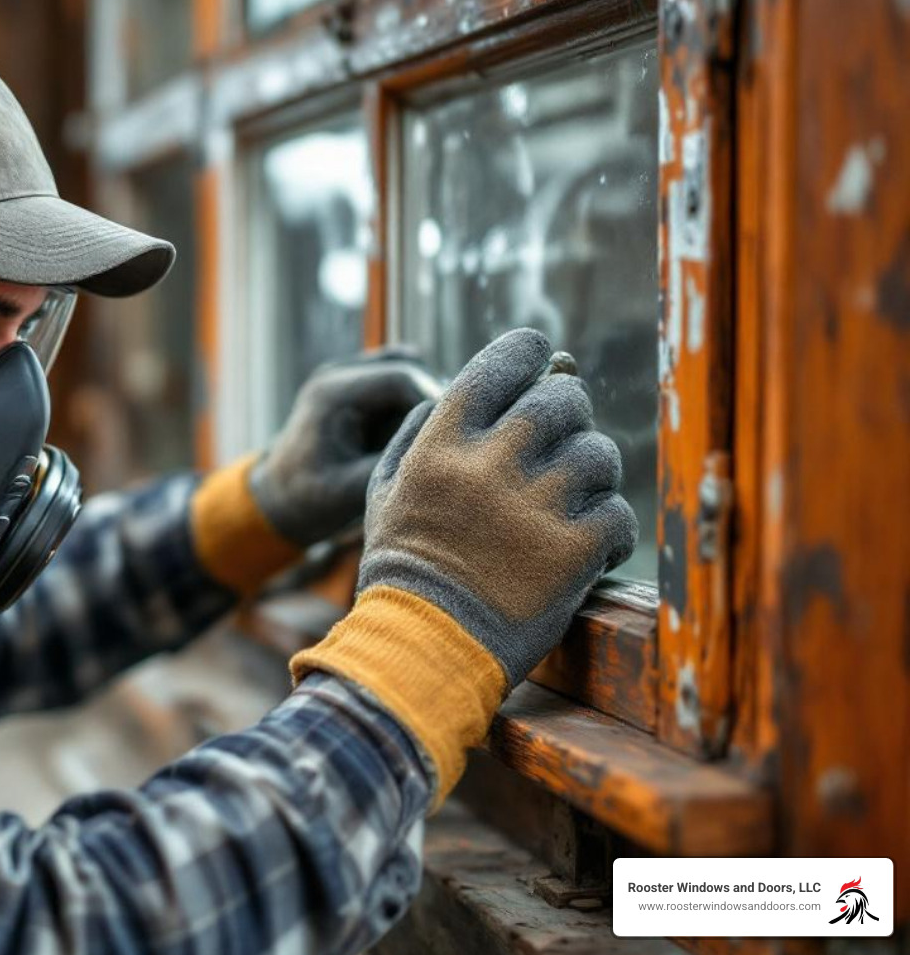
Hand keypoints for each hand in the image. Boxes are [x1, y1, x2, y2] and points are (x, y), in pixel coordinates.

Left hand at [249, 349, 437, 546]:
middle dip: (431, 401)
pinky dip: (412, 401)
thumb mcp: (347, 492)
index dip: (435, 401)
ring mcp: (347, 374)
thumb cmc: (307, 498)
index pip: (401, 377)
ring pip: (408, 368)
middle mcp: (339, 374)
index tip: (454, 434)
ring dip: (422, 400)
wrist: (279, 496)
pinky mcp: (358, 385)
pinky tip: (414, 432)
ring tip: (425, 438)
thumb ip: (391, 466)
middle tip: (445, 438)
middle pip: (408, 367)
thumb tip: (440, 451)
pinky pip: (400, 379)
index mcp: (332, 393)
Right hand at [359, 328, 636, 686]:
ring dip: (594, 472)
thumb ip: (420, 432)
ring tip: (575, 499)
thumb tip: (468, 385)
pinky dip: (609, 529)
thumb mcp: (385, 489)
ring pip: (599, 453)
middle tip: (562, 440)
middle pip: (563, 399)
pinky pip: (617, 513)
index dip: (531, 353)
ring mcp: (534, 508)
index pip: (502, 364)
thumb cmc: (405, 567)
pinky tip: (587, 547)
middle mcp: (488, 467)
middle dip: (569, 414)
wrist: (424, 648)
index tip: (543, 362)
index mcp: (441, 446)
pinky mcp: (572, 552)